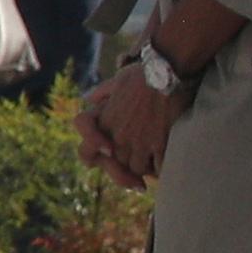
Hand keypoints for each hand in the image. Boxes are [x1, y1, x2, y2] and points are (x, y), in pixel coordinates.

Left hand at [82, 62, 177, 183]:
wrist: (166, 72)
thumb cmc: (141, 74)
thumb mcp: (116, 80)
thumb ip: (100, 93)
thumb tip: (88, 99)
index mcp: (104, 124)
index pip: (85, 152)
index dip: (93, 157)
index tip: (107, 154)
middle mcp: (117, 137)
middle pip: (115, 167)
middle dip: (123, 173)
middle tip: (135, 179)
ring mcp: (138, 142)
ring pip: (136, 170)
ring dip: (143, 171)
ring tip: (151, 169)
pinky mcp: (159, 144)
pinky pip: (158, 168)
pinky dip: (160, 170)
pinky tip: (165, 165)